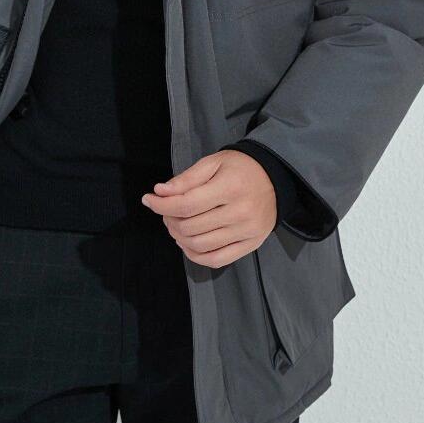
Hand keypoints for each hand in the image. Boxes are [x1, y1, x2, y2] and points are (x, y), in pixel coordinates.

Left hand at [140, 149, 276, 266]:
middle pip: (191, 227)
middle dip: (169, 219)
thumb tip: (160, 193)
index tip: (148, 200)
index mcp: (230, 188)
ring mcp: (247, 232)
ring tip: (175, 225)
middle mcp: (240, 213)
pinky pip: (217, 260)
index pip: (187, 204)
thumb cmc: (240, 168)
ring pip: (201, 245)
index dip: (162, 205)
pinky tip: (187, 243)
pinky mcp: (250, 245)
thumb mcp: (213, 163)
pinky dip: (196, 256)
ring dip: (179, 237)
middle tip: (165, 210)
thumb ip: (186, 179)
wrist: (275, 178)